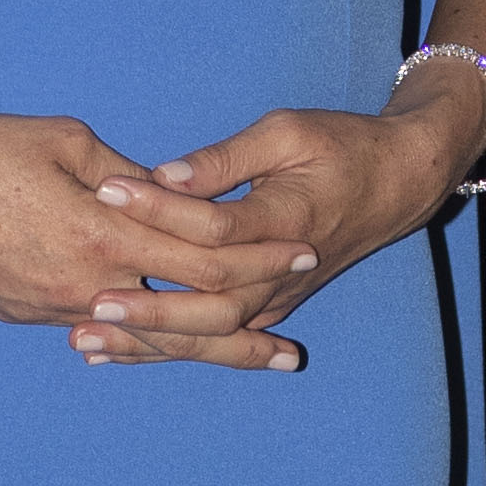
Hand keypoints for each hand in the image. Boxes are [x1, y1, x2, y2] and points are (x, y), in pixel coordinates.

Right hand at [0, 109, 306, 368]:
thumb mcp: (66, 141)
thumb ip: (127, 175)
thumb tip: (166, 194)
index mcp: (103, 237)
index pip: (203, 257)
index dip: (259, 257)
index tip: (305, 257)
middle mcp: (84, 288)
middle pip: (182, 320)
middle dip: (242, 336)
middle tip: (290, 356)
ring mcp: (48, 311)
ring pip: (136, 334)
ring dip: (189, 346)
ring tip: (238, 359)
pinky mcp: (18, 315)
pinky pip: (88, 325)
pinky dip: (129, 334)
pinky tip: (151, 339)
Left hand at [70, 83, 485, 366]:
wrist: (398, 184)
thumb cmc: (341, 146)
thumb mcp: (286, 132)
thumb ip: (226, 158)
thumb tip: (167, 174)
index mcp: (288, 220)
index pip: (215, 227)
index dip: (159, 210)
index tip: (106, 190)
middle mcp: (284, 272)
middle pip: (212, 305)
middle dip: (149, 311)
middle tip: (88, 305)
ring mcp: (279, 297)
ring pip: (212, 334)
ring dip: (149, 344)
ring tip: (86, 344)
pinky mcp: (270, 306)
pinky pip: (217, 338)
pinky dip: (169, 349)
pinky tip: (119, 353)